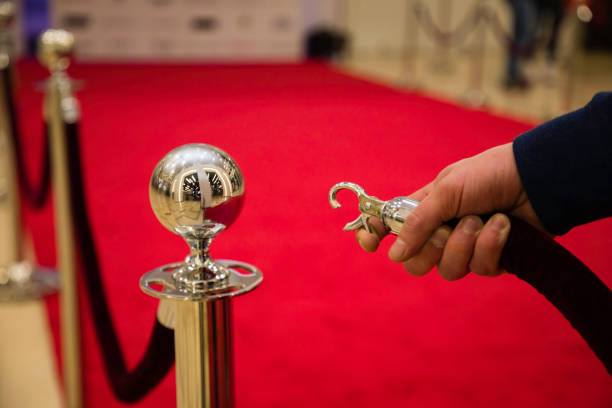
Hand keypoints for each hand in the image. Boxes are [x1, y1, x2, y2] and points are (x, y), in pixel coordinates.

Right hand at [356, 143, 544, 279]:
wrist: (535, 179)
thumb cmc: (487, 175)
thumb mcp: (446, 191)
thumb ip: (417, 223)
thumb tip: (393, 255)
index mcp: (423, 209)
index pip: (389, 228)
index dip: (375, 236)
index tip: (370, 243)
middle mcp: (440, 231)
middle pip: (416, 262)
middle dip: (430, 247)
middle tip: (446, 228)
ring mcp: (465, 248)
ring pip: (448, 270)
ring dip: (464, 244)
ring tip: (481, 220)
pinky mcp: (491, 259)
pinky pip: (479, 268)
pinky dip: (490, 246)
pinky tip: (502, 226)